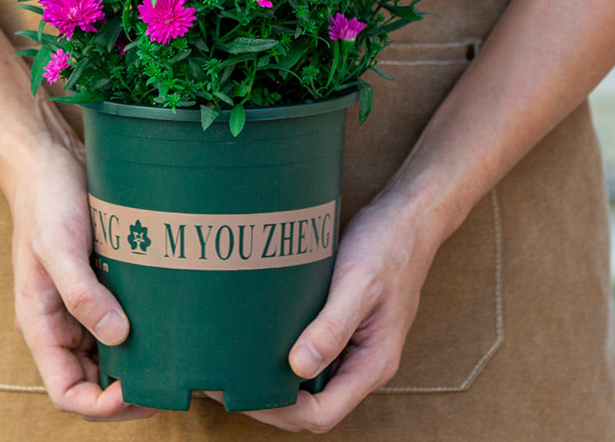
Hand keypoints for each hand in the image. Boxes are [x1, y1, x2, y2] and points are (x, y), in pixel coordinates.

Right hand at [6, 130, 157, 421]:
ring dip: (138, 362)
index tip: (138, 391)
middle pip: (93, 379)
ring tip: (175, 354)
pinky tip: (168, 321)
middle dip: (127, 390)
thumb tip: (118, 336)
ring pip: (110, 352)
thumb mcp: (58, 246)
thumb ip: (82, 293)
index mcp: (41, 323)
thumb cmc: (45, 201)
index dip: (101, 405)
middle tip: (170, 379)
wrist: (49, 160)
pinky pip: (120, 319)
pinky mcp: (100, 282)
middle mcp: (61, 321)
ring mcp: (81, 303)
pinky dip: (141, 329)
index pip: (67, 390)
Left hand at [208, 192, 438, 432]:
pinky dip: (282, 354)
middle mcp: (362, 363)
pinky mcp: (342, 326)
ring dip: (273, 379)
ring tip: (234, 363)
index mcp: (372, 364)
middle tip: (224, 380)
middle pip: (311, 405)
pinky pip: (310, 353)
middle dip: (268, 400)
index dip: (280, 411)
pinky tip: (256, 338)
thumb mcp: (358, 284)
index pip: (322, 414)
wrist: (407, 218)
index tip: (242, 391)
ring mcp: (352, 346)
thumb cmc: (387, 247)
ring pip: (308, 381)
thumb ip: (332, 328)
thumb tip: (299, 367)